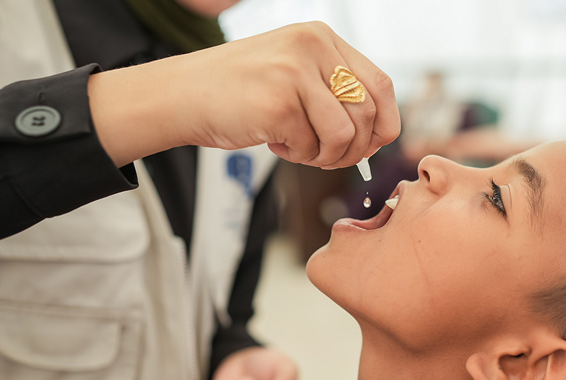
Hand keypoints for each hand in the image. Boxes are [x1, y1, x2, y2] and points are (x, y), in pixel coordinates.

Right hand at [90, 21, 399, 168]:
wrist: (182, 95)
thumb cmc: (240, 91)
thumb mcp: (294, 72)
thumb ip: (335, 90)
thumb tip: (381, 134)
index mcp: (322, 38)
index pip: (380, 86)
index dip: (383, 123)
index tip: (370, 145)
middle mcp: (313, 47)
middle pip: (367, 114)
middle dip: (353, 148)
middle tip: (325, 155)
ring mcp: (295, 73)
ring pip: (345, 135)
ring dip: (325, 155)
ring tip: (299, 149)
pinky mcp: (279, 103)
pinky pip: (313, 146)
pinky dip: (299, 156)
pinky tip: (276, 143)